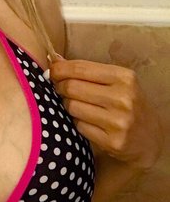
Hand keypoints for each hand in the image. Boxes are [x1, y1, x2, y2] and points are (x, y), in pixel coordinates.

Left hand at [49, 55, 162, 169]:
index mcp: (124, 77)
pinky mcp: (112, 142)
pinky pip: (78, 126)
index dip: (60, 69)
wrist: (150, 138)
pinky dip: (76, 122)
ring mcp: (118, 122)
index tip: (52, 71)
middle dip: (60, 87)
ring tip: (76, 105)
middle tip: (59, 88)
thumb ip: (87, 71)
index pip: (80, 68)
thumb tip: (55, 60)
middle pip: (72, 87)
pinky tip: (87, 121)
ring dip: (68, 105)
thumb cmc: (128, 103)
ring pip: (72, 107)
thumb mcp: (116, 81)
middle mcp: (123, 98)